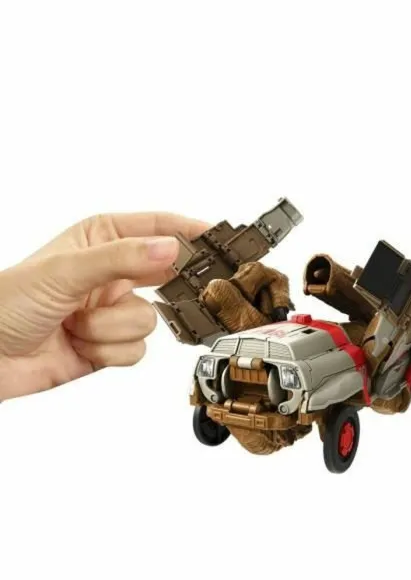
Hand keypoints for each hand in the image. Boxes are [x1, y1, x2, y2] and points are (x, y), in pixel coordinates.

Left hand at [0, 213, 208, 399]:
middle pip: (166, 276)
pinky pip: (138, 349)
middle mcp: (113, 272)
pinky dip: (109, 351)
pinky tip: (82, 345)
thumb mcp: (67, 270)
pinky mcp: (111, 343)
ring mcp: (113, 309)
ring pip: (150, 319)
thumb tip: (170, 248)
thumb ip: (123, 257)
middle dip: (160, 290)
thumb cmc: (7, 301)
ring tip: (79, 325)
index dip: (190, 233)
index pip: (157, 227)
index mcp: (102, 238)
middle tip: (166, 291)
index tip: (221, 239)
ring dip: (112, 328)